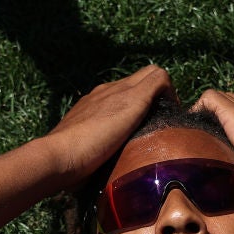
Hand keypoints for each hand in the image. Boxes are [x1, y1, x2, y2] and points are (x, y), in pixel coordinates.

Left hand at [45, 65, 175, 183]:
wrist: (61, 159)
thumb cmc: (98, 134)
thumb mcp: (132, 103)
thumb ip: (151, 86)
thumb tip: (166, 83)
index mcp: (119, 87)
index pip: (154, 74)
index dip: (168, 90)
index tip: (172, 114)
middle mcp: (105, 94)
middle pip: (138, 89)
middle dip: (154, 102)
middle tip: (161, 126)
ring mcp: (91, 111)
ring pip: (122, 107)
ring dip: (136, 117)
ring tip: (142, 138)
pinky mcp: (82, 129)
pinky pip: (107, 124)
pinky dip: (118, 129)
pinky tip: (118, 146)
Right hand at [192, 89, 233, 213]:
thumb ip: (214, 103)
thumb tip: (192, 109)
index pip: (218, 108)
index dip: (201, 113)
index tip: (184, 128)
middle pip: (221, 134)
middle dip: (204, 140)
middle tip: (187, 151)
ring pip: (225, 158)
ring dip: (211, 164)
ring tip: (193, 172)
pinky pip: (233, 182)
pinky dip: (222, 184)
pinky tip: (210, 188)